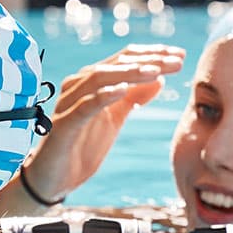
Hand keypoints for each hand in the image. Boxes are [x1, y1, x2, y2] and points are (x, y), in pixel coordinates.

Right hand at [20, 44, 187, 203]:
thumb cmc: (80, 146)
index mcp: (91, 83)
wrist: (52, 178)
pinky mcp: (62, 125)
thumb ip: (132, 98)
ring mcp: (68, 104)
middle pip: (114, 64)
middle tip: (176, 60)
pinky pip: (84, 106)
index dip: (152, 54)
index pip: (124, 59)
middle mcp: (77, 86)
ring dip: (129, 73)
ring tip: (155, 71)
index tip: (180, 55)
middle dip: (148, 60)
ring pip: (99, 79)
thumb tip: (160, 78)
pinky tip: (123, 90)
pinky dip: (103, 96)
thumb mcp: (114, 119)